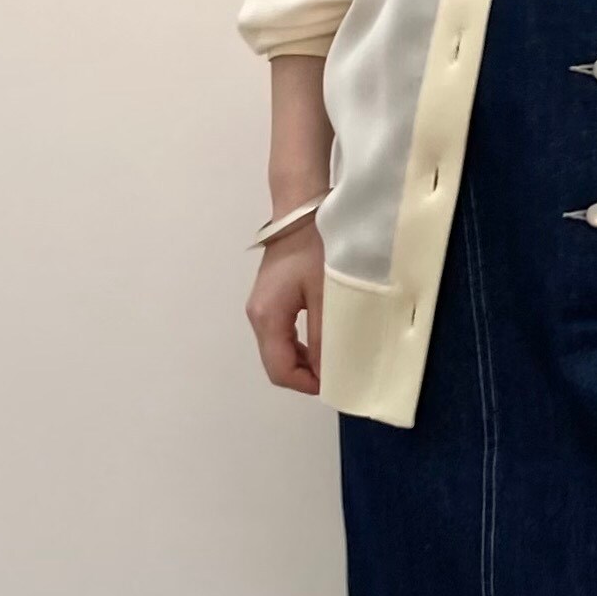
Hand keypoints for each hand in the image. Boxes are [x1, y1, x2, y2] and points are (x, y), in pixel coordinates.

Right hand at [246, 216, 323, 395]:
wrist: (300, 210)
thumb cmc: (315, 249)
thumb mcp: (326, 295)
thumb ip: (325, 336)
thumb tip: (328, 372)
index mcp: (267, 317)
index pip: (280, 370)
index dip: (307, 385)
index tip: (336, 384)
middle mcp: (257, 317)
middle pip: (276, 364)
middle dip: (306, 376)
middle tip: (339, 374)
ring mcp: (260, 308)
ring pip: (278, 351)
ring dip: (304, 362)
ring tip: (335, 360)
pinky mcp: (268, 300)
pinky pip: (281, 335)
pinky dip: (300, 347)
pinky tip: (323, 342)